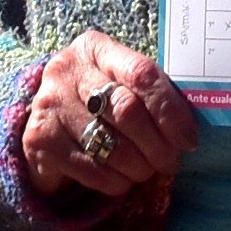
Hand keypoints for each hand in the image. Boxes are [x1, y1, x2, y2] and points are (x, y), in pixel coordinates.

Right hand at [17, 31, 197, 202]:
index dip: (170, 110)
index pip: (142, 74)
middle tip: (169, 162)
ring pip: (111, 145)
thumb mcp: (120, 84)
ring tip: (146, 170)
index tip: (189, 139)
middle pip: (127, 111)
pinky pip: (92, 170)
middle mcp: (67, 70)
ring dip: (139, 168)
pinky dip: (116, 182)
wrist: (46, 125)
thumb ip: (150, 93)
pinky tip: (122, 179)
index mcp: (96, 48)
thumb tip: (190, 128)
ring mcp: (49, 104)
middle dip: (157, 145)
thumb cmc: (97, 103)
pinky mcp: (40, 140)